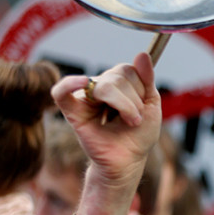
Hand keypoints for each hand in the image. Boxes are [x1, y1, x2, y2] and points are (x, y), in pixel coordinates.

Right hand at [51, 52, 161, 185]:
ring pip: (103, 86)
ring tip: (129, 121)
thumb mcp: (151, 103)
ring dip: (124, 105)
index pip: (129, 70)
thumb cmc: (139, 135)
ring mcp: (86, 98)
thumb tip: (142, 53)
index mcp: (119, 82)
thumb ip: (147, 78)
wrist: (128, 160)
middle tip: (136, 120)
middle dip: (133, 101)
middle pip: (117, 77)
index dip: (141, 88)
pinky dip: (70, 84)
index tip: (145, 108)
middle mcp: (101, 87)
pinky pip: (61, 92)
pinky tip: (82, 82)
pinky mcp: (72, 112)